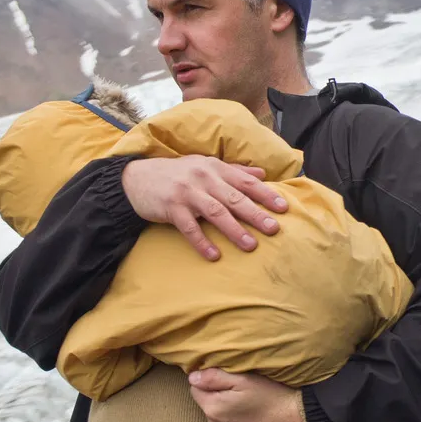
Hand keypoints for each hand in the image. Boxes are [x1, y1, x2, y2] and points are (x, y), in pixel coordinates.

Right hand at [122, 156, 288, 259]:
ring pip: (215, 213)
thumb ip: (234, 171)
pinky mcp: (171, 208)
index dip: (265, 194)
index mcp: (214, 168)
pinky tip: (213, 255)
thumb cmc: (177, 174)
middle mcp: (203, 178)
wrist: (137, 179)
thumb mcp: (205, 166)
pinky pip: (189, 228)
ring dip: (234, 230)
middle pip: (234, 198)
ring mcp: (187, 193)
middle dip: (255, 214)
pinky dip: (201, 242)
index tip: (283, 207)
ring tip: (250, 245)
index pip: (245, 182)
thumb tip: (262, 174)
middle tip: (274, 228)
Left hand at [188, 369, 313, 421]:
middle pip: (207, 404)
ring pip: (219, 418)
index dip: (209, 380)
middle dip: (218, 395)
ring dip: (227, 410)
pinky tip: (255, 416)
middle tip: (241, 390)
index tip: (227, 378)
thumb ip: (213, 377)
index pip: (195, 389)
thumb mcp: (242, 379)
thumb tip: (192, 376)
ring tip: (250, 403)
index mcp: (213, 409)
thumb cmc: (271, 397)